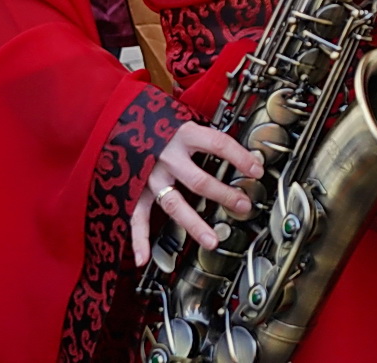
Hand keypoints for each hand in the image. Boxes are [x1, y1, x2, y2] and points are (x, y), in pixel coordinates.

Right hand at [129, 121, 265, 267]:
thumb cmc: (158, 119)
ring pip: (173, 203)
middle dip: (224, 195)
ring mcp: (149, 175)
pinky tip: (143, 257)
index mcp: (183, 134)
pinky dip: (138, 239)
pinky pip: (136, 216)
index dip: (240, 157)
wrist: (120, 118)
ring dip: (193, 224)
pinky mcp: (134, 189)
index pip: (218, 144)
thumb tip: (242, 150)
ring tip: (212, 240)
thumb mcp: (186, 119)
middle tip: (243, 205)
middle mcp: (166, 156)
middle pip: (198, 180)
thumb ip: (208, 136)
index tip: (257, 170)